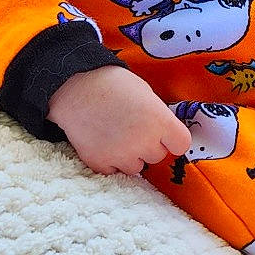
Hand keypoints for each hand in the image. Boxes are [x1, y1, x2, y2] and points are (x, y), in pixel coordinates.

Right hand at [46, 64, 192, 175]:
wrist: (72, 86)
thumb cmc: (111, 83)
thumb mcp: (145, 93)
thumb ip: (158, 116)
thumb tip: (165, 135)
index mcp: (159, 121)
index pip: (181, 144)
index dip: (172, 139)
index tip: (165, 135)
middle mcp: (144, 142)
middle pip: (158, 156)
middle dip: (148, 145)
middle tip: (132, 127)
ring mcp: (122, 155)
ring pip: (137, 167)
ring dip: (130, 156)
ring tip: (115, 134)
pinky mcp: (100, 164)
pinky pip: (114, 171)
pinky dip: (109, 160)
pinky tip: (102, 141)